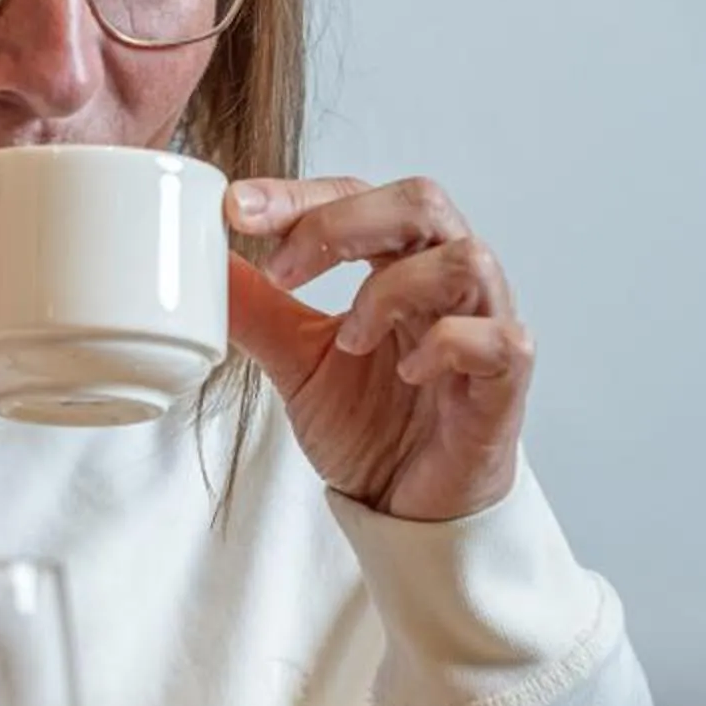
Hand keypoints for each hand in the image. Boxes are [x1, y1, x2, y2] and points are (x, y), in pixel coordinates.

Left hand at [226, 176, 533, 523]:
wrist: (409, 511)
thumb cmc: (371, 425)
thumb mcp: (296, 361)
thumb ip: (256, 311)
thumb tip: (200, 266)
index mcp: (401, 261)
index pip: (358, 194)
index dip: (300, 195)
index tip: (237, 211)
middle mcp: (448, 281)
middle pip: (420, 201)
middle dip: (343, 223)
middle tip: (282, 269)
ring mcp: (486, 324)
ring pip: (465, 259)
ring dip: (393, 290)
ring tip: (349, 339)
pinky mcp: (505, 381)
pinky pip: (499, 338)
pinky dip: (448, 344)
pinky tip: (408, 373)